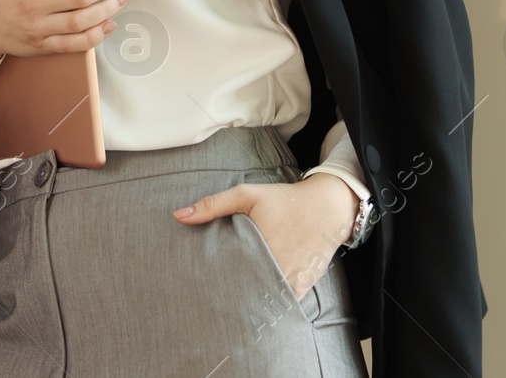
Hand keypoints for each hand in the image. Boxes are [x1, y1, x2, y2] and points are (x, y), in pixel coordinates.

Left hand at [172, 172, 359, 300]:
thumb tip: (177, 216)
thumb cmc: (284, 200)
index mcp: (261, 249)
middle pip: (247, 294)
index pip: (231, 278)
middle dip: (229, 299)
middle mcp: (278, 270)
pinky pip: (283, 304)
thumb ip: (212, 204)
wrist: (328, 207)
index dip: (215, 287)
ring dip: (249, 306)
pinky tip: (255, 310)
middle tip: (210, 303)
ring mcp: (292, 281)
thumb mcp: (247, 195)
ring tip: (228, 311)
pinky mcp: (303, 286)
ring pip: (265, 303)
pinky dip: (270, 306)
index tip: (201, 291)